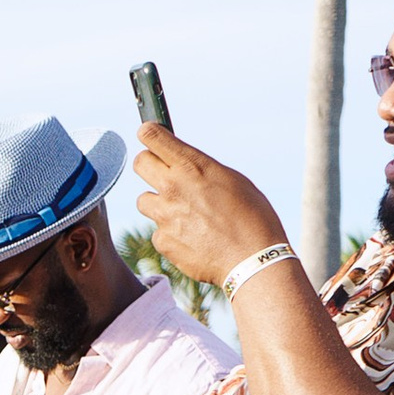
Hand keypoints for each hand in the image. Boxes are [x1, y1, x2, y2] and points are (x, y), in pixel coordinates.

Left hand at [129, 129, 283, 288]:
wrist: (253, 260)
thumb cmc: (253, 218)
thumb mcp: (233, 181)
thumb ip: (202, 171)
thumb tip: (185, 166)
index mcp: (193, 166)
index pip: (153, 136)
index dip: (149, 134)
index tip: (150, 136)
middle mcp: (173, 186)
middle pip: (139, 163)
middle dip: (149, 165)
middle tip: (163, 174)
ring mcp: (164, 214)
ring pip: (144, 200)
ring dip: (159, 203)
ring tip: (186, 214)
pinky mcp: (162, 240)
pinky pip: (158, 231)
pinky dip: (171, 233)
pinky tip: (194, 239)